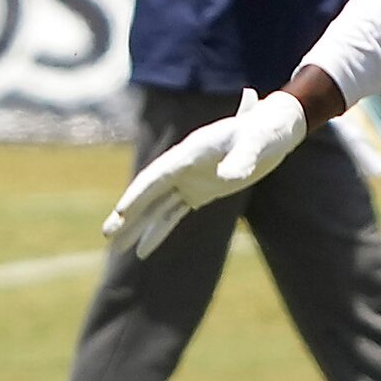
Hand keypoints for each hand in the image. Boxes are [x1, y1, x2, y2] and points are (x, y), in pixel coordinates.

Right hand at [101, 89, 307, 259]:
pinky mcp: (198, 192)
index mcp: (190, 152)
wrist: (272, 129)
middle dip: (128, 214)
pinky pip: (172, 215)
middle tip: (107, 235)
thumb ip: (243, 158)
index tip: (121, 213)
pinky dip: (158, 231)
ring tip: (116, 248)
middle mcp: (183, 166)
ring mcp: (188, 180)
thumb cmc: (264, 131)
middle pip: (149, 193)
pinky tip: (142, 251)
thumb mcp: (257, 143)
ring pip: (156, 207)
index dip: (139, 195)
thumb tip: (230, 177)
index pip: (157, 176)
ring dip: (137, 227)